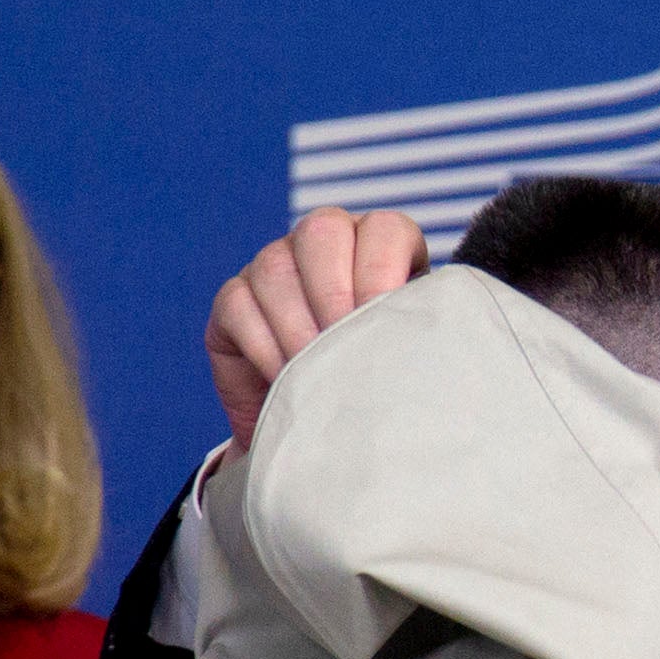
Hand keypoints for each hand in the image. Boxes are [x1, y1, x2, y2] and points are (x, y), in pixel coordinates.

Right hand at [204, 207, 428, 450]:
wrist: (327, 429)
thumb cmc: (378, 383)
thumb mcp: (407, 353)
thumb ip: (416, 331)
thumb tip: (425, 338)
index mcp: (380, 245)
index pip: (383, 229)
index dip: (381, 272)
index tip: (384, 325)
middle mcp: (325, 243)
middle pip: (321, 231)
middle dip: (335, 294)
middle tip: (346, 348)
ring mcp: (273, 265)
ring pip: (275, 267)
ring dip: (299, 327)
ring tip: (317, 373)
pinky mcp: (234, 299)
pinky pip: (239, 304)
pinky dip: (264, 345)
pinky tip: (286, 378)